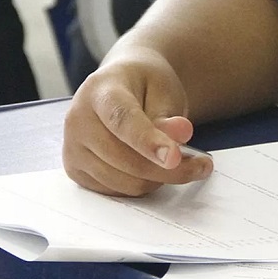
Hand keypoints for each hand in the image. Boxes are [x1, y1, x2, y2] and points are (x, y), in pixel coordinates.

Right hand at [63, 48, 212, 195]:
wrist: (123, 86)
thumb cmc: (145, 86)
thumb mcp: (164, 89)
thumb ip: (168, 114)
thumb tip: (179, 134)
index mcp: (100, 91)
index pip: (123, 120)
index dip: (149, 141)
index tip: (175, 157)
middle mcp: (78, 120)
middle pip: (126, 159)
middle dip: (171, 169)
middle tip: (204, 164)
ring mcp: (73, 148)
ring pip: (126, 182)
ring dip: (160, 179)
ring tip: (177, 161)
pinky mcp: (77, 171)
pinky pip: (118, 192)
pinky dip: (144, 185)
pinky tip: (154, 168)